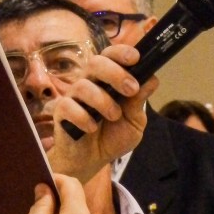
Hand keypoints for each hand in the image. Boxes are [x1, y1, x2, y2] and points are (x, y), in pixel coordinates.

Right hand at [49, 43, 158, 181]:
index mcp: (108, 78)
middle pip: (96, 62)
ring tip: (114, 116)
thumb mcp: (134, 121)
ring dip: (103, 100)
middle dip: (115, 73)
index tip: (135, 58)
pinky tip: (93, 128)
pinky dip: (83, 117)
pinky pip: (68, 106)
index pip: (111, 55)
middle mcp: (90, 82)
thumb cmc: (113, 136)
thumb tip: (152, 79)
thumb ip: (139, 101)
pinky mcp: (61, 112)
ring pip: (83, 85)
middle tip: (131, 89)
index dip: (122, 52)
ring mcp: (74, 96)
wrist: (92, 161)